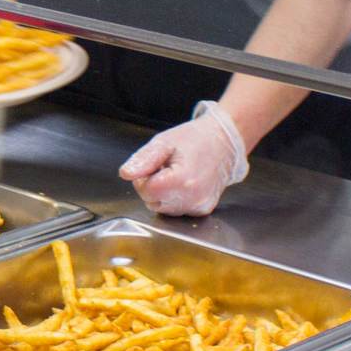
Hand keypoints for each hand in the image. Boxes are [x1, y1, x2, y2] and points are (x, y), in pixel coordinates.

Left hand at [120, 101, 249, 217]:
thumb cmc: (194, 140)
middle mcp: (192, 199)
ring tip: (177, 174)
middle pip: (153, 202)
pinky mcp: (203, 210)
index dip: (144, 177)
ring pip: (163, 208)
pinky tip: (185, 184)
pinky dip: (175, 199)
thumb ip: (143, 160)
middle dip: (153, 186)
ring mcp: (199, 207)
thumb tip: (126, 174)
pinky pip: (177, 210)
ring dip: (163, 194)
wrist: (224, 143)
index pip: (146, 191)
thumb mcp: (164, 142)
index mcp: (181, 180)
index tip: (156, 165)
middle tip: (166, 168)